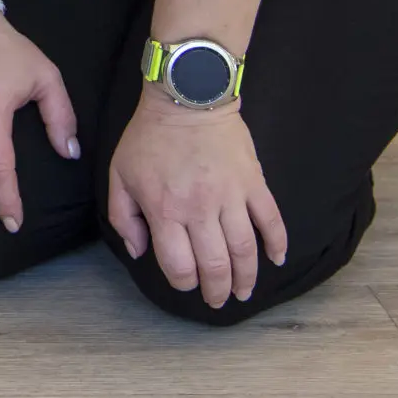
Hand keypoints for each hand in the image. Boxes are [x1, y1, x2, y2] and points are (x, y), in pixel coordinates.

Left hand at [107, 89, 289, 307]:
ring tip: (244, 292)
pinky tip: (278, 260)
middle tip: (218, 300)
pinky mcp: (253, 183)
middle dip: (217, 290)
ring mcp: (231, 197)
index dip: (184, 282)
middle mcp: (200, 209)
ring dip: (247, 277)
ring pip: (245, 250)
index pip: (179, 265)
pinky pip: (271, 220)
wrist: (187, 97)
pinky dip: (278, 243)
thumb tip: (139, 252)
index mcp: (164, 210)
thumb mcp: (119, 174)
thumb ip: (123, 217)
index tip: (186, 282)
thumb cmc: (148, 137)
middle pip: (215, 265)